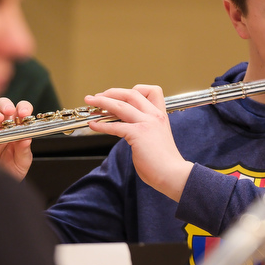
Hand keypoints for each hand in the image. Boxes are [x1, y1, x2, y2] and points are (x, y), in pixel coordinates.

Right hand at [0, 97, 33, 180]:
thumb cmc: (11, 170)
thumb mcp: (22, 162)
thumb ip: (24, 151)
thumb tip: (26, 139)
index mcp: (16, 128)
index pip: (20, 111)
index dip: (23, 108)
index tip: (24, 113)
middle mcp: (1, 125)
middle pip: (2, 106)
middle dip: (6, 105)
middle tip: (9, 112)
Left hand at [85, 85, 192, 201]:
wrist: (173, 174)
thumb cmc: (164, 161)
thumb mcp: (157, 136)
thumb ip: (144, 128)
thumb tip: (127, 127)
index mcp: (160, 115)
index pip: (151, 91)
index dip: (134, 90)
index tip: (120, 95)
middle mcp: (154, 116)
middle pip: (131, 94)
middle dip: (111, 92)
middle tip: (98, 96)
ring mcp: (147, 123)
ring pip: (121, 105)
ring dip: (102, 102)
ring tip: (90, 101)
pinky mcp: (138, 134)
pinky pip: (115, 126)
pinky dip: (101, 124)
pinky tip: (94, 125)